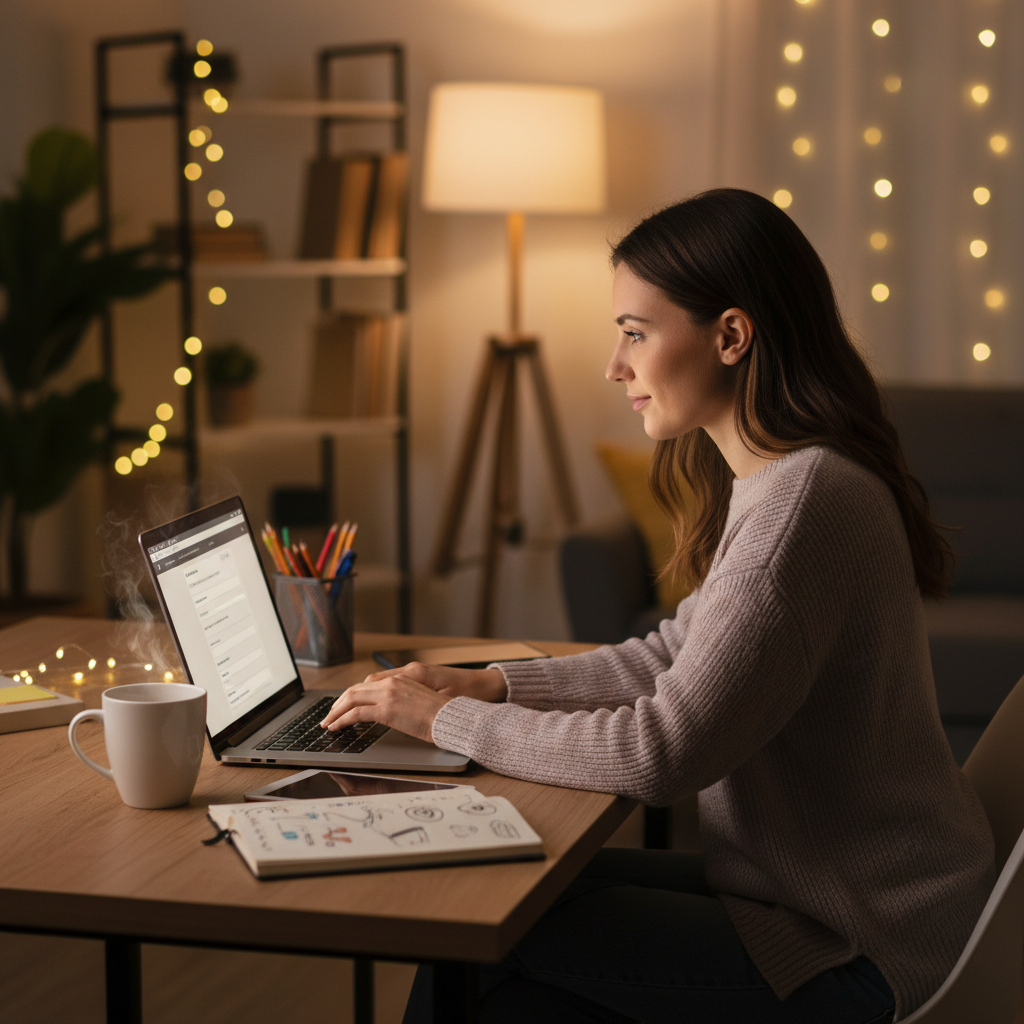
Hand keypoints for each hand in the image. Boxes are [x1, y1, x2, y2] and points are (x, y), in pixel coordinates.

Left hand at [318, 663, 505, 742]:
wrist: (452, 717)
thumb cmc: (442, 713)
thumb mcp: (420, 701)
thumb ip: (402, 701)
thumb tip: (390, 713)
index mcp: (401, 678)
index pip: (368, 683)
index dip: (352, 695)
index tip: (344, 705)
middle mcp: (392, 683)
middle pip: (355, 689)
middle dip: (339, 702)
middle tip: (330, 714)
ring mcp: (388, 695)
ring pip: (351, 699)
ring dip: (336, 711)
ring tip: (328, 722)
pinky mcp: (387, 710)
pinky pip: (356, 713)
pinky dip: (342, 720)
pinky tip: (336, 727)